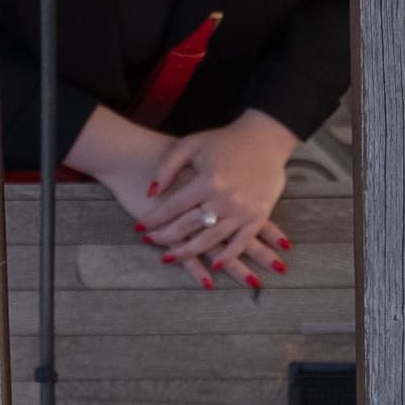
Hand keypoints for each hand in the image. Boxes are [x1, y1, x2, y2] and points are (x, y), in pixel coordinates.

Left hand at [135, 113, 297, 287]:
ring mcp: (243, 211)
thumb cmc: (224, 140)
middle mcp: (225, 200)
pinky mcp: (258, 216)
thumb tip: (150, 192)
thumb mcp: (192, 144)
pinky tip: (214, 266)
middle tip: (148, 241)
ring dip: (188, 251)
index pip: (173, 206)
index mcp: (208, 181)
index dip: (153, 218)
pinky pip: (240, 243)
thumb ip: (168, 166)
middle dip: (165, 236)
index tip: (139, 227)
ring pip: (210, 240)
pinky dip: (228, 256)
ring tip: (169, 257)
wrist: (265, 137)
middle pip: (188, 226)